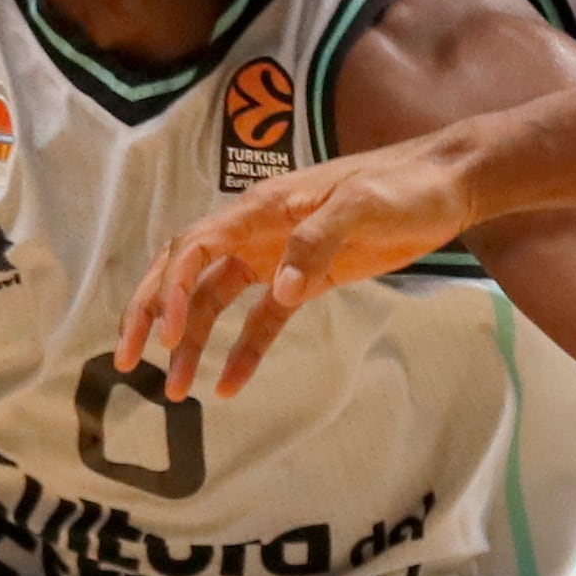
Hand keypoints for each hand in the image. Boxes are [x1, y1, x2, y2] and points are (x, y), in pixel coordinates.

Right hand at [120, 139, 477, 397]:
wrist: (446, 186)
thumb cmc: (404, 185)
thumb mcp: (364, 204)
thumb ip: (317, 242)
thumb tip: (279, 290)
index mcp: (263, 207)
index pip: (195, 245)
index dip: (172, 287)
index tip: (168, 332)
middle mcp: (258, 231)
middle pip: (186, 272)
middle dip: (153, 314)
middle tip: (129, 359)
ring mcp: (278, 257)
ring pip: (215, 300)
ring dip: (192, 341)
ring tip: (175, 390)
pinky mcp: (305, 280)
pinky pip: (263, 321)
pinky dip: (244, 352)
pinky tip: (228, 387)